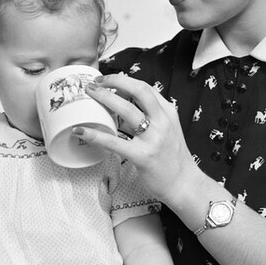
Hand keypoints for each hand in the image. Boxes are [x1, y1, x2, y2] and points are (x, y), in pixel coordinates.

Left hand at [76, 74, 198, 203]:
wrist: (184, 184)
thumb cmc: (172, 158)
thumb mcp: (167, 129)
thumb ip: (151, 116)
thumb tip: (124, 106)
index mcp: (168, 113)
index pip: (145, 88)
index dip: (124, 80)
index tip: (108, 80)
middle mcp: (162, 121)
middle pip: (138, 91)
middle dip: (114, 82)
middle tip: (95, 82)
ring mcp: (153, 138)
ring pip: (127, 110)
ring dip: (105, 98)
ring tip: (89, 94)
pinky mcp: (143, 156)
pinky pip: (115, 142)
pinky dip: (96, 135)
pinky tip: (81, 131)